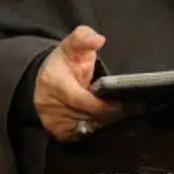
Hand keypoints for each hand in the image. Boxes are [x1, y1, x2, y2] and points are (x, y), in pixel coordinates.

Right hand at [34, 26, 126, 141]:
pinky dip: (93, 129)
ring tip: (122, 113)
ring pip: (84, 127)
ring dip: (103, 122)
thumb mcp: (73, 44)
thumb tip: (98, 39)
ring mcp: (51, 119)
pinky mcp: (55, 130)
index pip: (79, 99)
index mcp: (54, 81)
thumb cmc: (63, 61)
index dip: (101, 105)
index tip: (120, 103)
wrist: (42, 79)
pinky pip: (78, 135)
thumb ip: (85, 37)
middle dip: (108, 114)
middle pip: (84, 115)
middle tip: (132, 109)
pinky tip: (106, 120)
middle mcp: (49, 103)